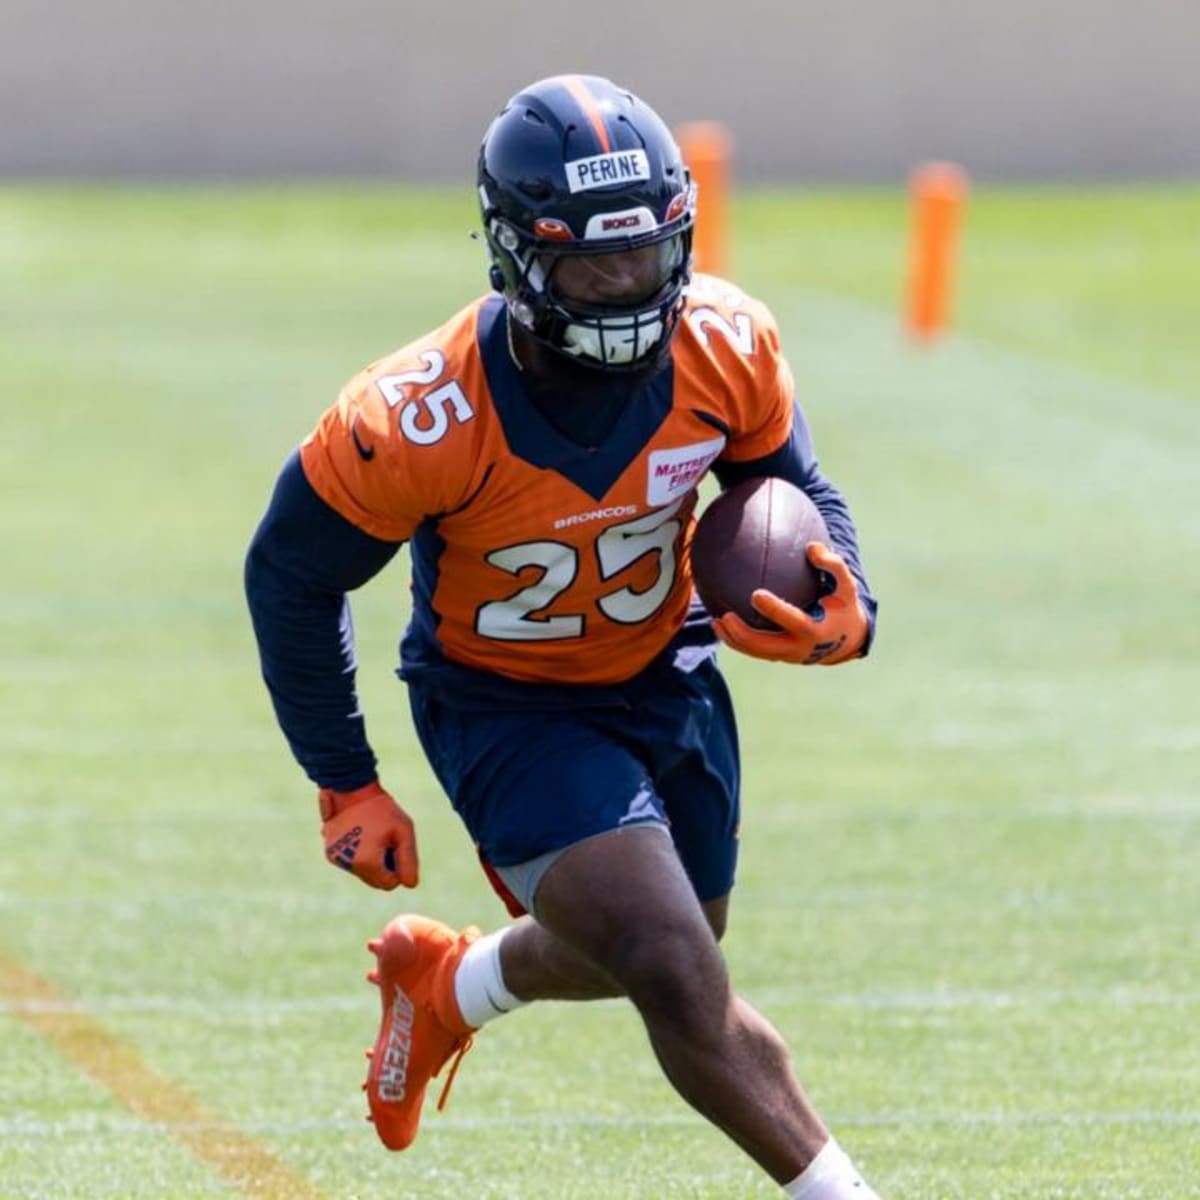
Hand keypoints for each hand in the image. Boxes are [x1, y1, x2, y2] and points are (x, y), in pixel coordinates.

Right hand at [318, 780, 418, 889]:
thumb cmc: (381, 808)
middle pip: (374, 880)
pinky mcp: (329, 851)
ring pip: (362, 872)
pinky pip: (350, 862)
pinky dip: (358, 854)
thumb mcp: (404, 831)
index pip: (389, 884)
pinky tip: (361, 832)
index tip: (397, 847)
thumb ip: (409, 860)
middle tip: (387, 840)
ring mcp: (336, 858)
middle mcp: (347, 865)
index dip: (398, 868)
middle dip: (384, 866)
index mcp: (367, 862)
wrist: (351, 787)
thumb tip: (410, 885)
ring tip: (373, 834)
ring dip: (370, 860)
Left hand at [712, 542, 868, 665]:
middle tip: (724, 616)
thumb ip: (833, 565)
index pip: (793, 621)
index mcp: (816, 630)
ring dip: (733, 640)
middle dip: (743, 634)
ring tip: (715, 622)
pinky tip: (720, 624)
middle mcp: (799, 647)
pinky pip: (754, 651)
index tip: (756, 594)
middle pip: (765, 646)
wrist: (847, 640)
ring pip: (755, 652)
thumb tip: (811, 546)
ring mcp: (787, 656)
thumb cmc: (843, 605)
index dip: (775, 610)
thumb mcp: (847, 586)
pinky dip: (736, 641)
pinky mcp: (779, 657)